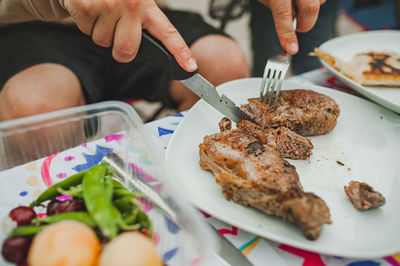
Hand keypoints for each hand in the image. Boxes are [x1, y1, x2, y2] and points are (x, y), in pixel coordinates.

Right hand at [62, 0, 196, 70]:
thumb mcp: (133, 2)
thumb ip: (142, 23)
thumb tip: (145, 52)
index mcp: (147, 5)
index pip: (168, 33)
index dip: (181, 52)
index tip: (190, 67)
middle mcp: (131, 4)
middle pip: (127, 51)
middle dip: (119, 49)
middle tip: (116, 31)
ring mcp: (108, 5)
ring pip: (104, 42)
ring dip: (100, 31)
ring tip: (101, 11)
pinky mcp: (86, 6)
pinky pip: (86, 31)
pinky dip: (85, 23)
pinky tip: (90, 7)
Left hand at [258, 0, 325, 54]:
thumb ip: (279, 9)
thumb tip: (290, 27)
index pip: (283, 13)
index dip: (287, 34)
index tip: (291, 49)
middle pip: (310, 8)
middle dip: (305, 23)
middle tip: (298, 27)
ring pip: (320, 0)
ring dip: (311, 6)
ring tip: (299, 1)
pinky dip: (316, 0)